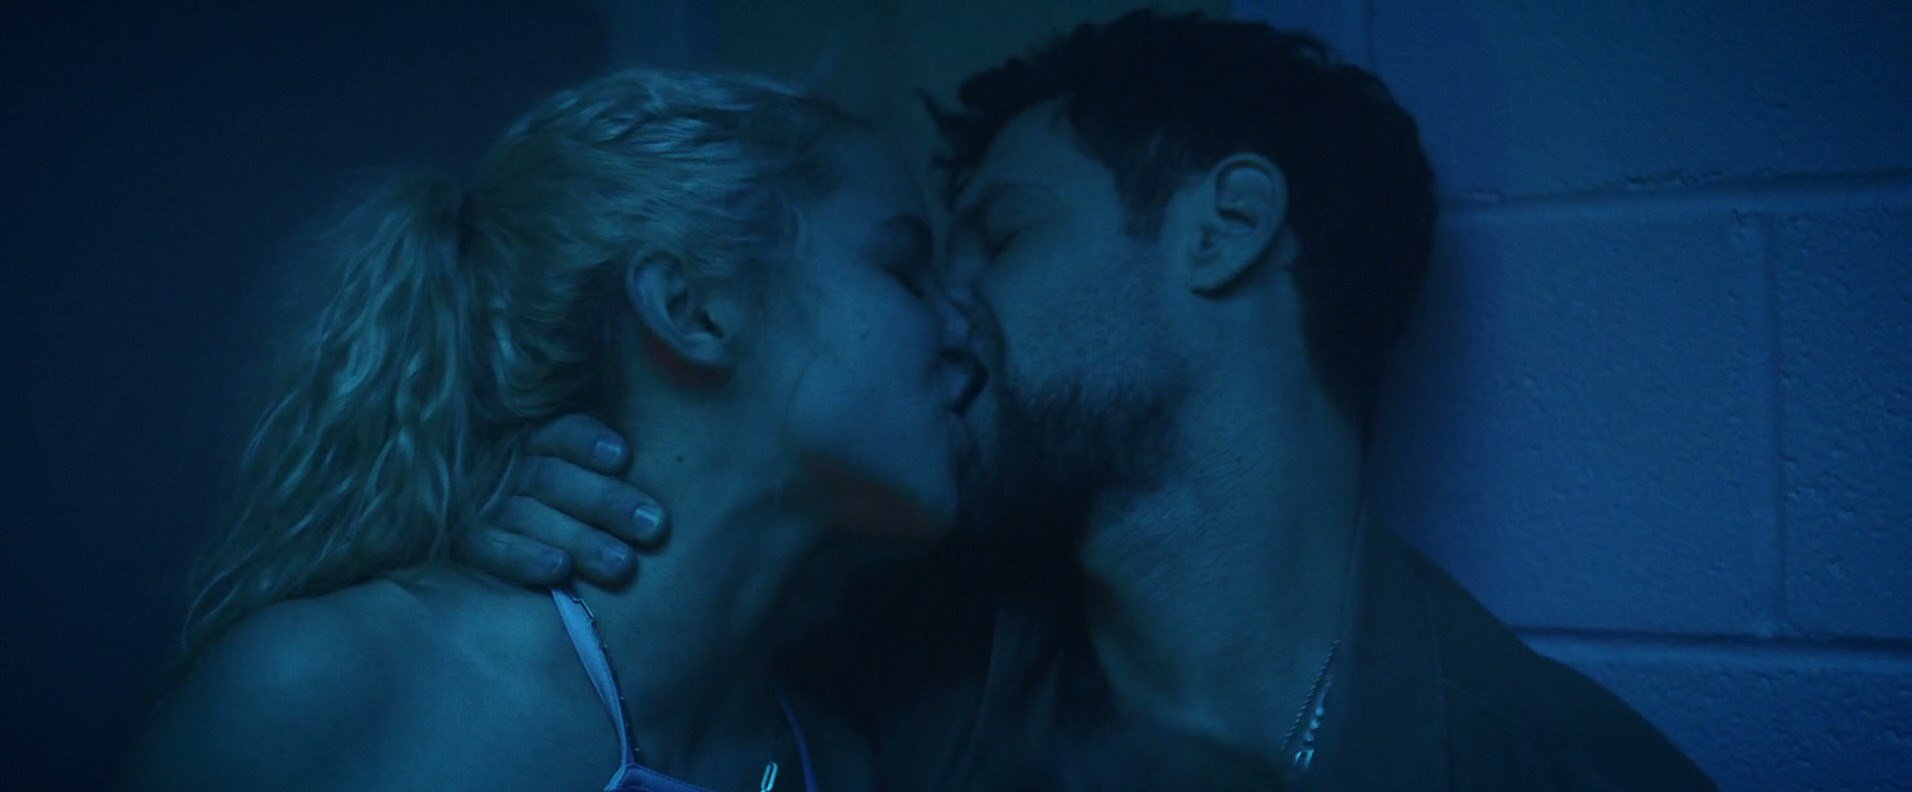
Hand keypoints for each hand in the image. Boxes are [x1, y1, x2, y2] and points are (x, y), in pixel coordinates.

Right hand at [454, 415, 668, 586]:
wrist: (502, 572)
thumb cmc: (579, 520)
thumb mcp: (600, 486)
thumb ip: (626, 473)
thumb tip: (706, 451)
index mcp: (545, 444)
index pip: (564, 432)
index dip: (590, 442)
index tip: (623, 457)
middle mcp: (513, 470)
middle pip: (554, 476)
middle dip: (606, 502)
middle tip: (655, 528)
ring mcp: (486, 507)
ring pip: (528, 514)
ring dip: (578, 538)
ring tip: (623, 566)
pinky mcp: (465, 544)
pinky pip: (487, 547)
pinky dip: (523, 558)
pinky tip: (559, 572)